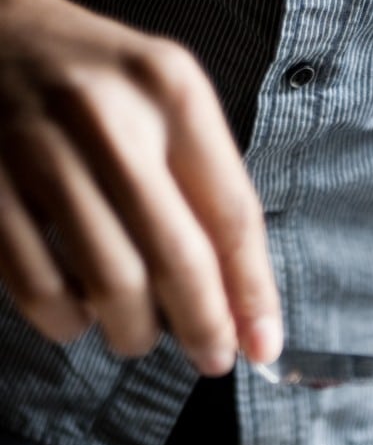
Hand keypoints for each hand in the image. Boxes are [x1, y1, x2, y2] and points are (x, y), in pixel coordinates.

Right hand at [0, 0, 281, 372]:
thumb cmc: (95, 88)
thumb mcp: (166, 111)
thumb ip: (206, 198)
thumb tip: (243, 310)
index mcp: (170, 92)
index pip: (232, 214)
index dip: (252, 294)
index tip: (261, 344)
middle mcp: (107, 115)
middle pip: (178, 258)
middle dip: (204, 326)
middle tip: (211, 357)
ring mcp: (38, 148)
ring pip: (112, 283)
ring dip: (134, 332)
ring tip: (135, 331)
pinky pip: (40, 287)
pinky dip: (67, 321)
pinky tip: (77, 312)